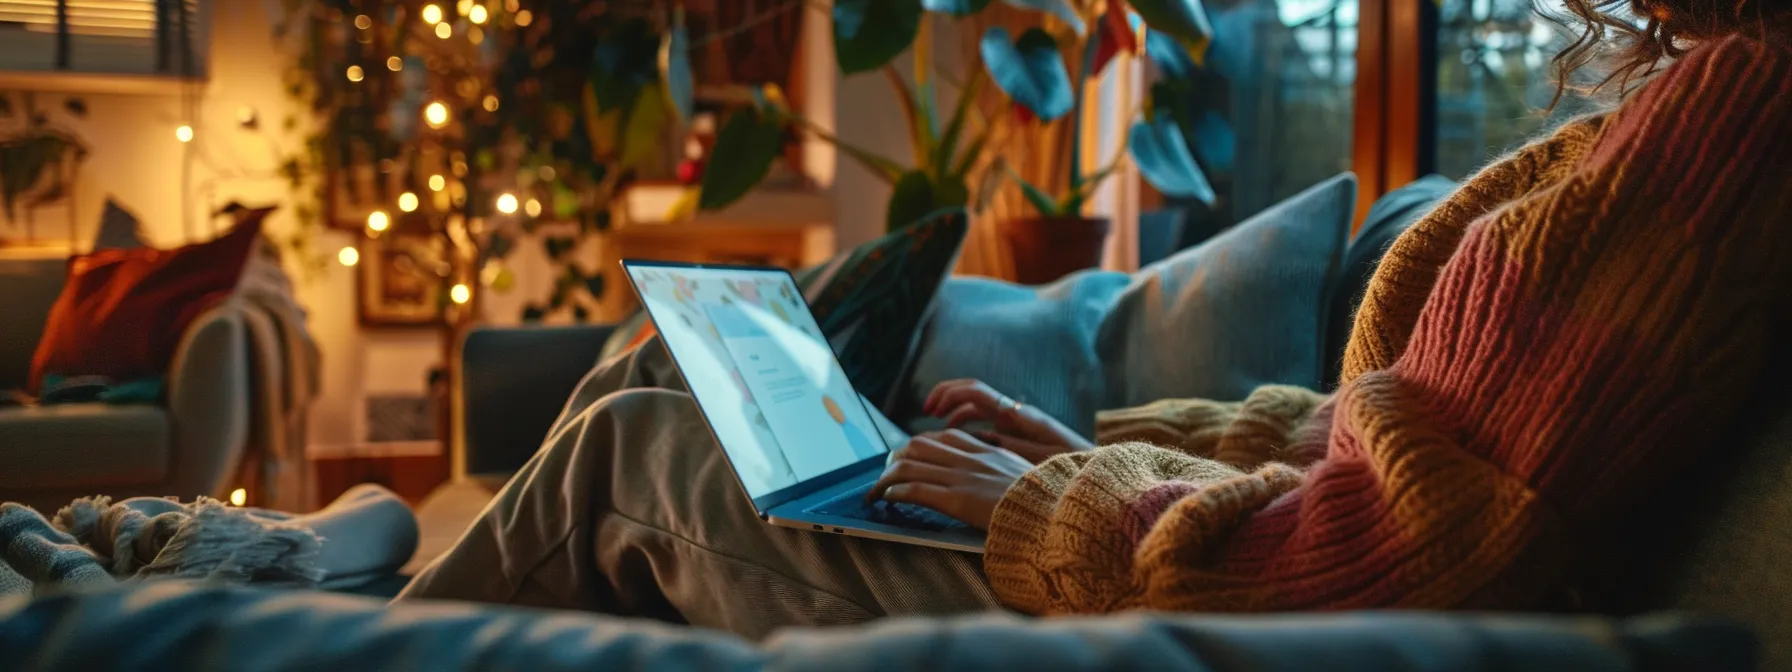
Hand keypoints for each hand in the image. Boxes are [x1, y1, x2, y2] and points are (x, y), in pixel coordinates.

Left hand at [868, 430, 1031, 528]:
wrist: (1053, 514)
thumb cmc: (1042, 503)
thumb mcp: (1022, 478)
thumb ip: (1002, 472)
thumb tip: (991, 480)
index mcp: (987, 452)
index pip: (944, 437)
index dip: (921, 445)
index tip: (910, 457)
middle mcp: (971, 459)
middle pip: (919, 445)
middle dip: (897, 457)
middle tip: (886, 473)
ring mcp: (963, 478)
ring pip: (910, 464)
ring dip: (887, 477)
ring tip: (877, 490)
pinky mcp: (957, 499)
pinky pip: (916, 489)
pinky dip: (895, 492)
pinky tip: (887, 499)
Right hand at [923, 379, 1093, 463]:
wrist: (1092, 472)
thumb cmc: (1069, 466)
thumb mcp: (1038, 458)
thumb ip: (1009, 444)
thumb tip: (982, 432)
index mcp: (1018, 415)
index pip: (976, 392)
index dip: (950, 395)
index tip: (932, 410)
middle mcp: (1015, 413)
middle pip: (973, 393)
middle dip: (947, 398)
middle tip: (927, 411)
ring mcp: (1016, 422)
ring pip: (978, 407)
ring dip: (956, 412)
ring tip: (937, 427)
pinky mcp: (1018, 434)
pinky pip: (986, 422)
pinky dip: (969, 426)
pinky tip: (960, 442)